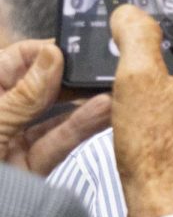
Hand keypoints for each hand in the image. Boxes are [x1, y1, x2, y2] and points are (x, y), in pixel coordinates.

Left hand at [0, 40, 110, 173]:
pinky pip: (58, 142)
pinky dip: (82, 128)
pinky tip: (105, 112)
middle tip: (103, 67)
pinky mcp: (30, 166)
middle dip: (72, 77)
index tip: (75, 49)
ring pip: (53, 115)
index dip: (45, 52)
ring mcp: (13, 140)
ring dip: (84, 102)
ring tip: (114, 89)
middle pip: (41, 86)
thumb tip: (52, 56)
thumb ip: (23, 94)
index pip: (16, 59)